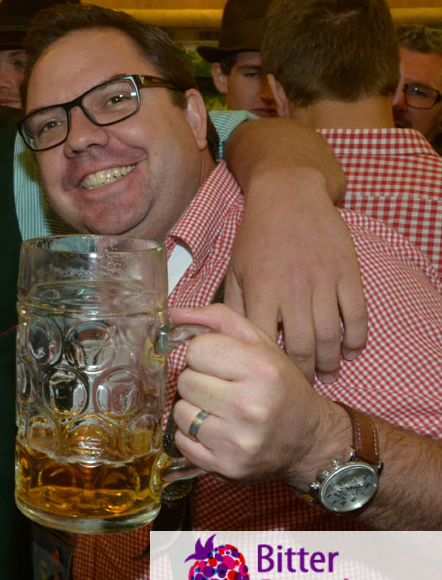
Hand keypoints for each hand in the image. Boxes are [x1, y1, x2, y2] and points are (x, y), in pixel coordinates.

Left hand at [169, 304, 348, 488]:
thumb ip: (220, 320)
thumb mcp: (261, 344)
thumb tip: (174, 313)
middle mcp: (250, 406)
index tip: (222, 365)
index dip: (205, 355)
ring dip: (193, 409)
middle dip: (199, 382)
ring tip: (219, 411)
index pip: (196, 350)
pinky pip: (181, 441)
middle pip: (185, 381)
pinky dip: (192, 436)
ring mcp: (237, 440)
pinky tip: (217, 431)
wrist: (310, 440)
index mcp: (261, 369)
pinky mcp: (226, 467)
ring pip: (179, 412)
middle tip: (223, 389)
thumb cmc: (280, 387)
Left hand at [226, 169, 366, 381]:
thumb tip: (221, 339)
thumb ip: (233, 306)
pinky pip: (356, 315)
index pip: (265, 343)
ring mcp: (323, 281)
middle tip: (304, 384)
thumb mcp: (235, 269)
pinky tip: (351, 350)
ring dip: (330, 361)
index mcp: (261, 290)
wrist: (289, 195)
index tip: (270, 379)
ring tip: (327, 372)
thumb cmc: (257, 236)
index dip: (269, 366)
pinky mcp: (347, 273)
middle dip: (304, 372)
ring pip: (330, 336)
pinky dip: (356, 338)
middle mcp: (293, 289)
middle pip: (302, 346)